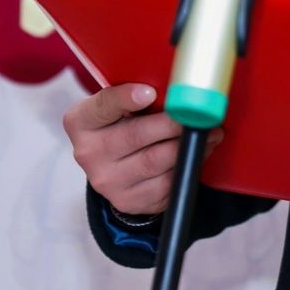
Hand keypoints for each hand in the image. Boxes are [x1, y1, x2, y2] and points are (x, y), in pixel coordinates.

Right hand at [63, 83, 222, 217]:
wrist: (115, 168)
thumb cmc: (122, 125)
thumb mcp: (118, 107)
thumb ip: (137, 96)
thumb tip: (177, 88)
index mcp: (81, 122)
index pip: (103, 106)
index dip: (126, 98)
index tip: (150, 92)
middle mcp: (88, 153)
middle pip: (136, 135)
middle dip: (173, 123)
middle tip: (198, 113)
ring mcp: (107, 181)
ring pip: (156, 161)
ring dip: (187, 145)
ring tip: (209, 132)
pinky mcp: (129, 201)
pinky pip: (166, 183)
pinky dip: (187, 166)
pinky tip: (197, 153)